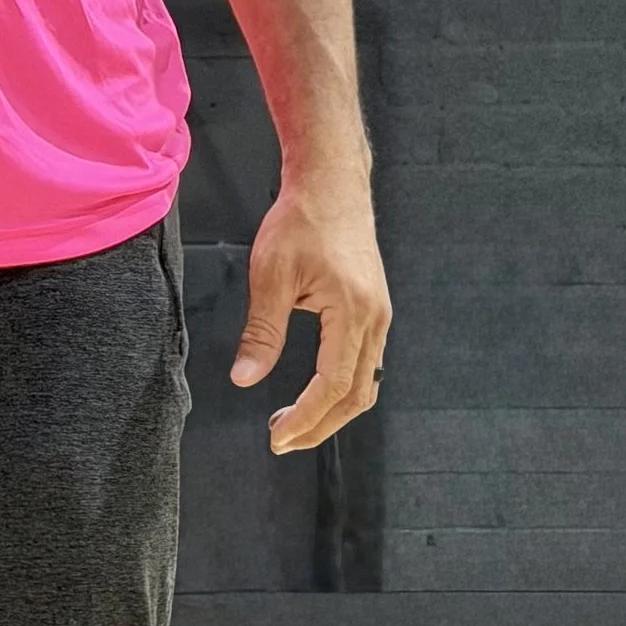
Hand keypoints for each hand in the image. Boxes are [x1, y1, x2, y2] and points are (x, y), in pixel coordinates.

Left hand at [233, 177, 388, 450]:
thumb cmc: (302, 220)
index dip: (306, 417)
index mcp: (352, 312)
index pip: (334, 384)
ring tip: (292, 422)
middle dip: (320, 426)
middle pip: (357, 395)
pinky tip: (314, 393)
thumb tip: (246, 378)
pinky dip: (343, 389)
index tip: (278, 437)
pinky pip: (366, 363)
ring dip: (332, 411)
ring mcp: (379, 315)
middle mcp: (375, 319)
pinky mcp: (374, 310)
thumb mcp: (271, 275)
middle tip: (281, 441)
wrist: (332, 184)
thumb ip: (262, 331)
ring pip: (366, 383)